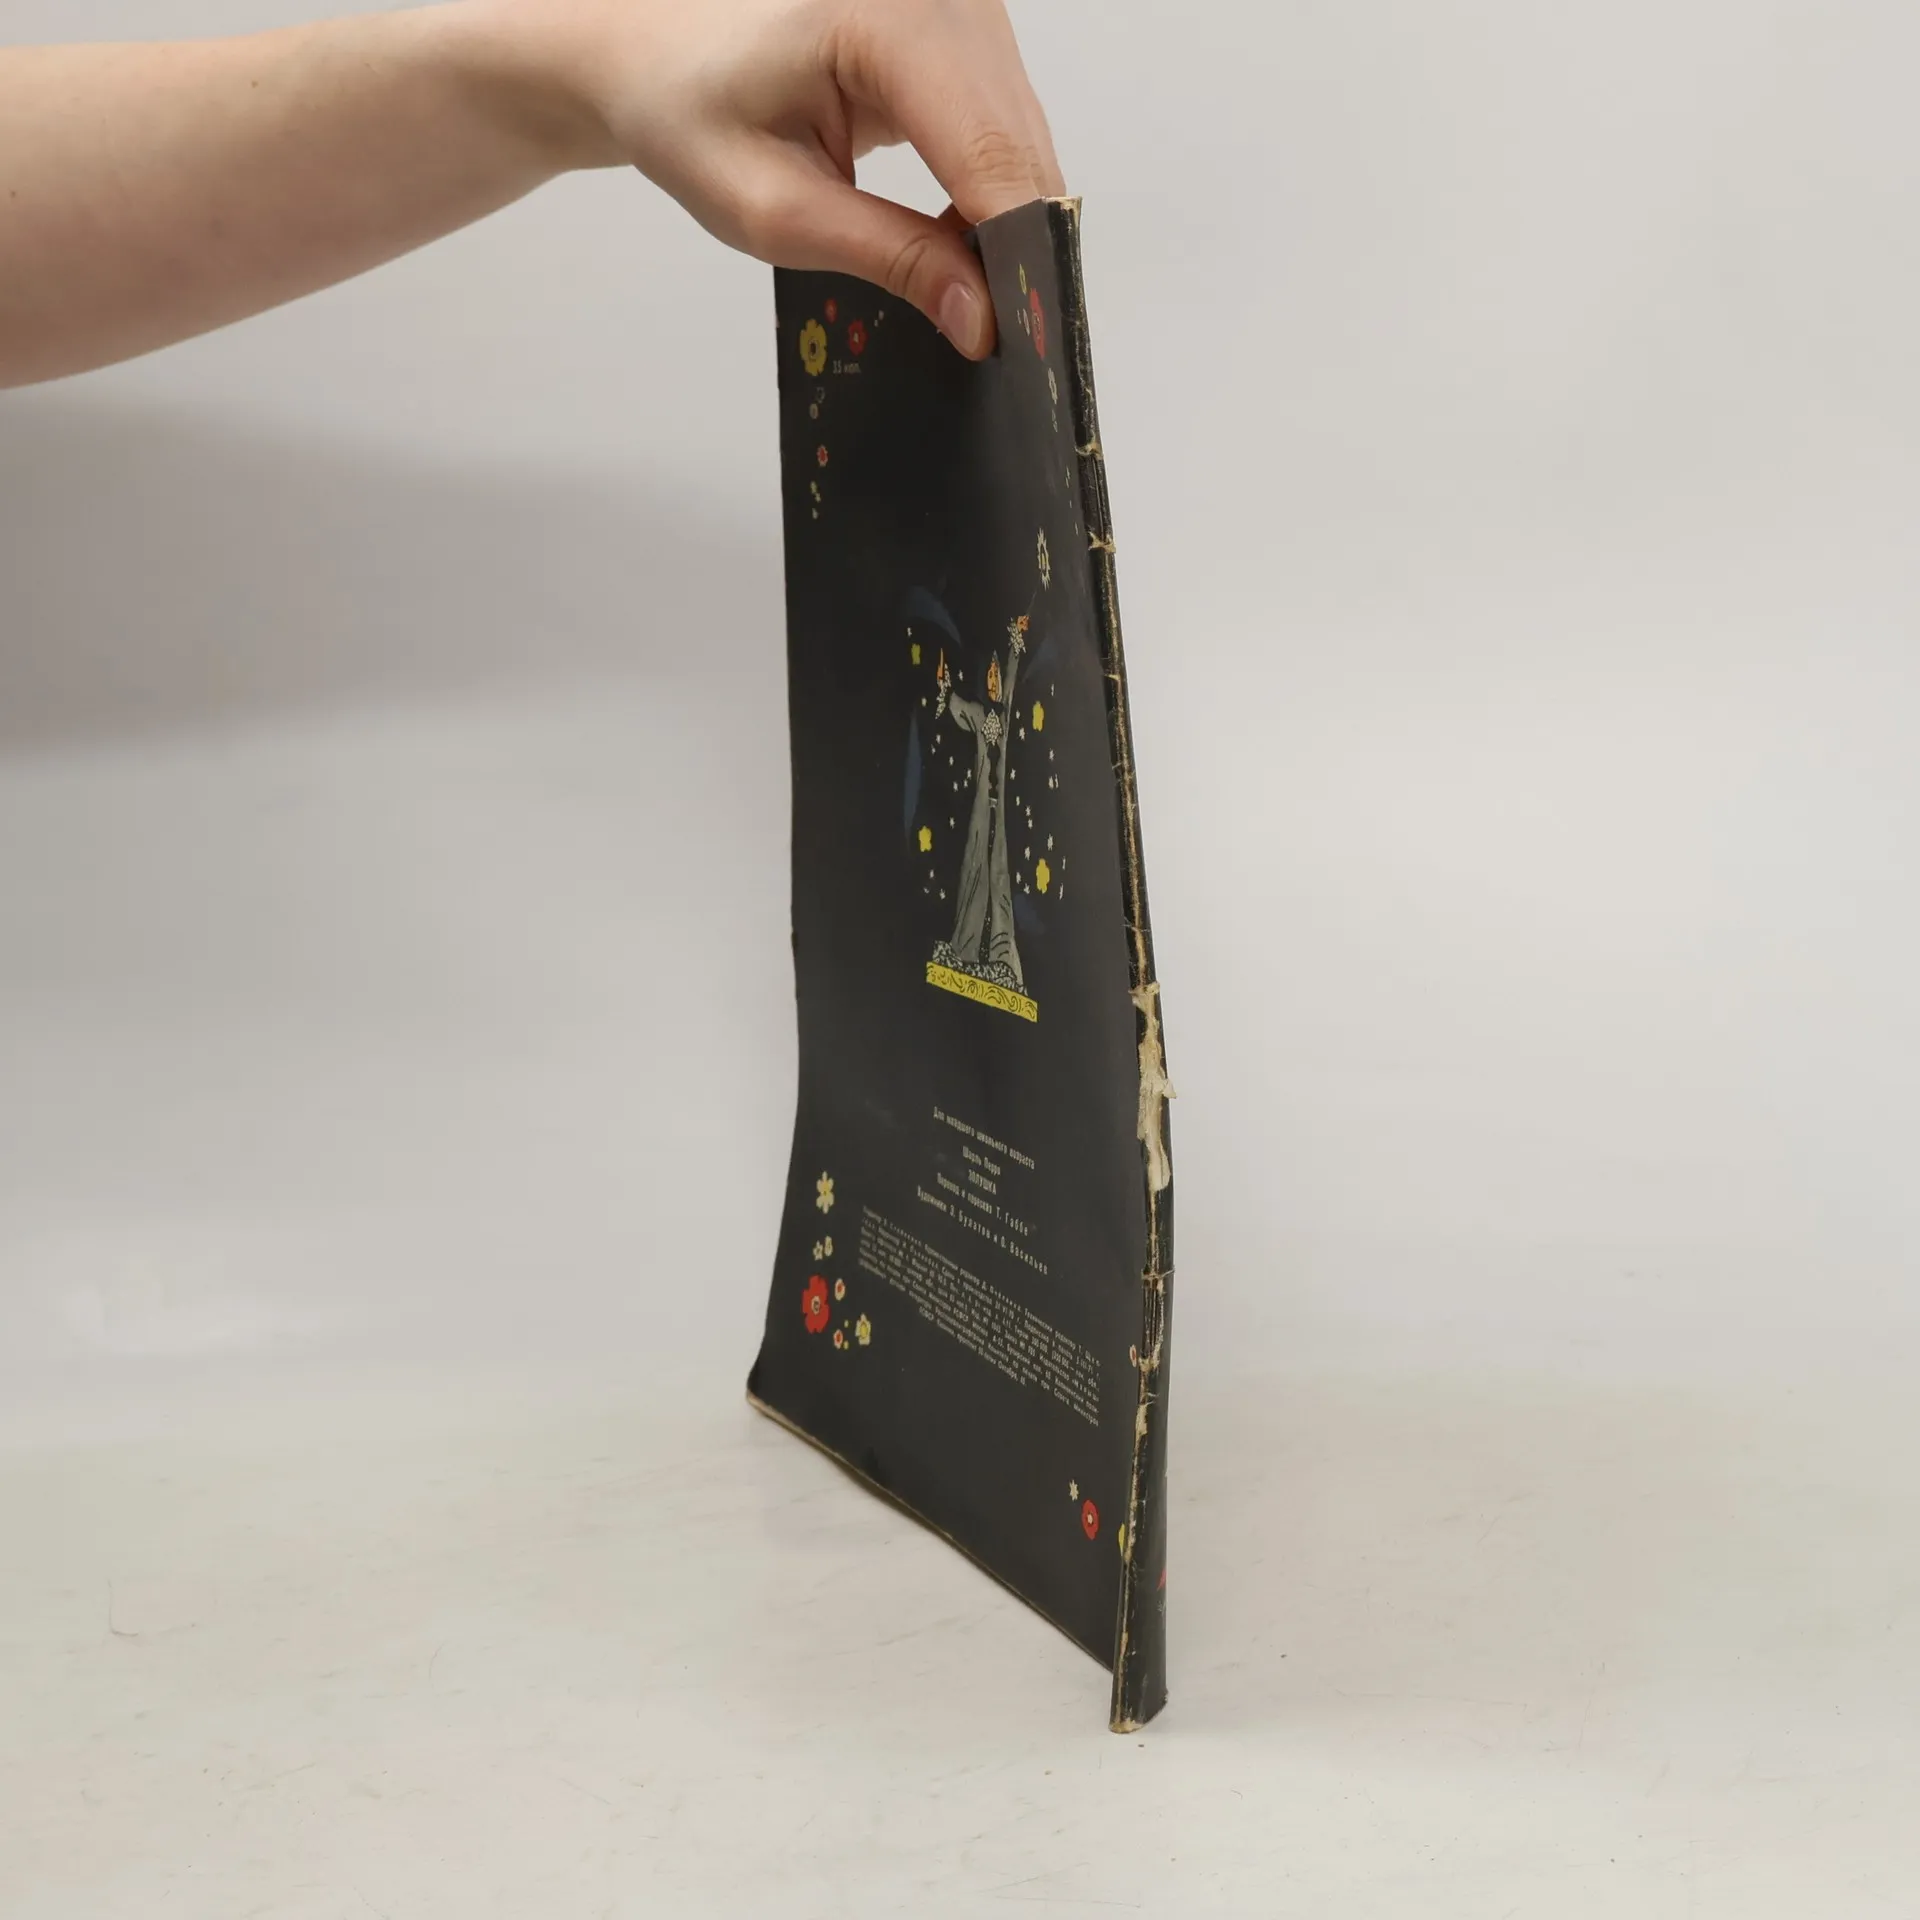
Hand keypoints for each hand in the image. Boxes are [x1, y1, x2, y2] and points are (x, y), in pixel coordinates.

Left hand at [489, 0, 1063, 355]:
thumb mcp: (772, 209)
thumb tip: (981, 318)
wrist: (653, 46)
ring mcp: (962, 3)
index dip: (1013, 257)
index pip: (987, 154)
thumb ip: (886, 259)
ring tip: (964, 295)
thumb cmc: (687, 109)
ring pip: (1025, 144)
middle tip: (990, 340)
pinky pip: (1006, 128)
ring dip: (1004, 226)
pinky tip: (953, 240)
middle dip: (1016, 252)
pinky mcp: (968, 27)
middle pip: (1020, 150)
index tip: (1019, 343)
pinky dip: (990, 193)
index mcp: (884, 14)